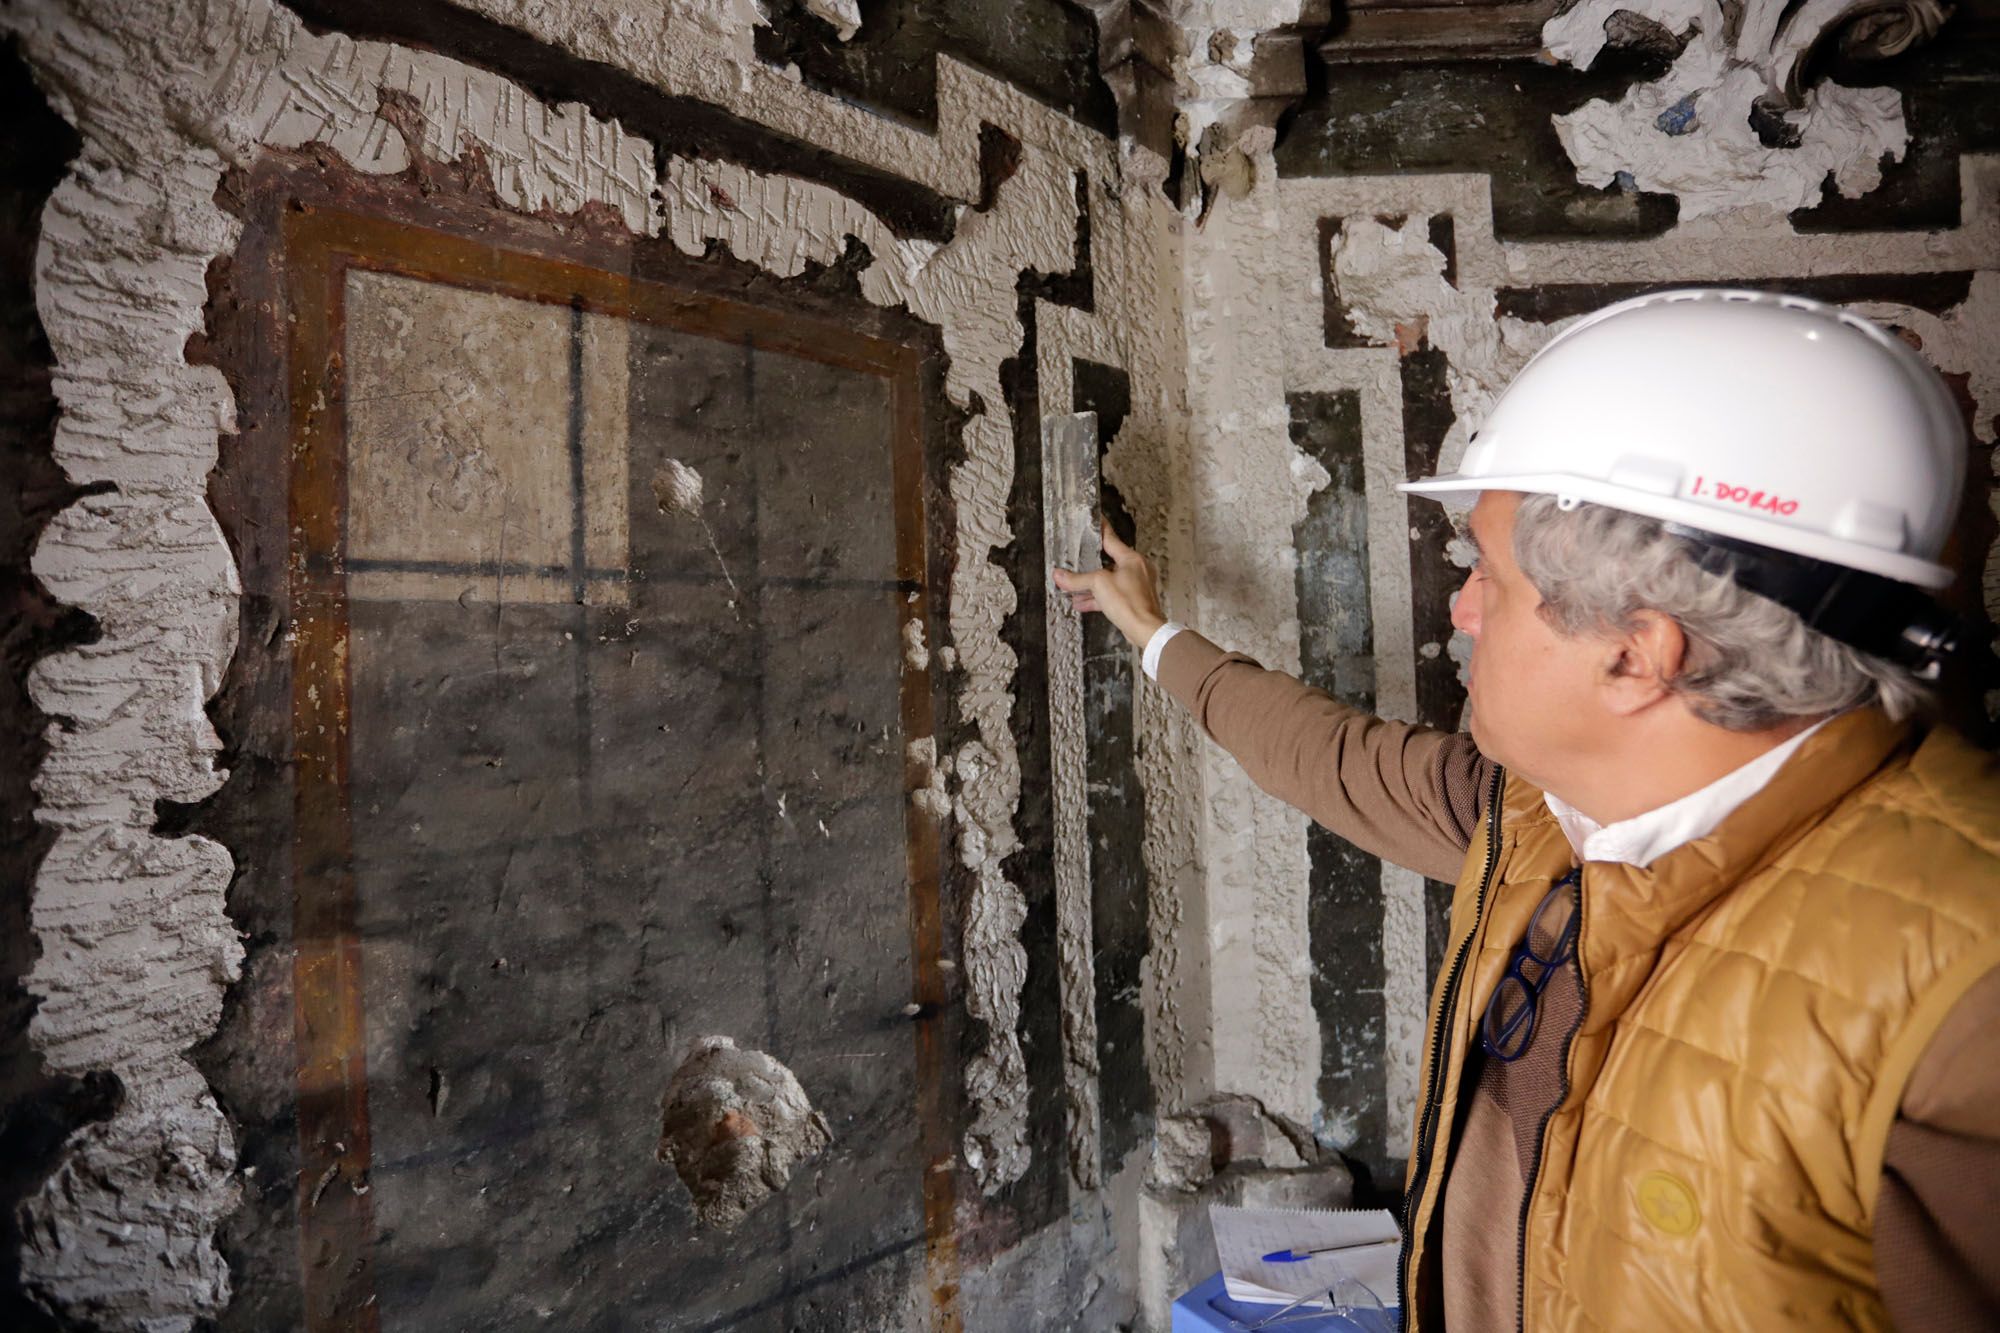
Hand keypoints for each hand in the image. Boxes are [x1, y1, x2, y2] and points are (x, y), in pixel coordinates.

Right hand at [1052, 521, 1167, 649]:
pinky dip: (1097, 598)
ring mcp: (1135, 586)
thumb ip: (1077, 579)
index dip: (1101, 528)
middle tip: (1077, 558)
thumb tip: (1059, 576)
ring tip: (1072, 587)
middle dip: (1090, 565)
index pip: (1111, 539)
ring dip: (1091, 585)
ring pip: (1108, 581)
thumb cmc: (1130, 602)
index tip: (1096, 518)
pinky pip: (1111, 595)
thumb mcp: (1098, 584)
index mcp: (1131, 559)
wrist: (1144, 629)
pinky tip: (1081, 603)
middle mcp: (1136, 570)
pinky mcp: (1132, 601)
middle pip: (1108, 562)